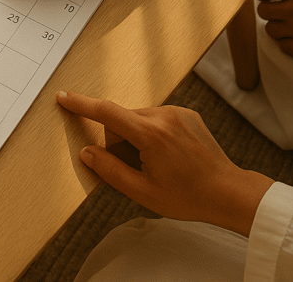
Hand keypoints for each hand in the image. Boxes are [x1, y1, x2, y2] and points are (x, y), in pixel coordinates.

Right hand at [57, 91, 272, 237]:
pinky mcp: (188, 113)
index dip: (81, 104)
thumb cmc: (187, 196)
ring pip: (139, 119)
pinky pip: (157, 118)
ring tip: (158, 164)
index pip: (106, 112)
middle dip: (119, 141)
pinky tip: (168, 155)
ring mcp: (178, 112)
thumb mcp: (141, 191)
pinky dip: (152, 133)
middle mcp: (164, 116)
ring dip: (136, 137)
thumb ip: (109, 170)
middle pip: (122, 120)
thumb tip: (87, 152)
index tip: (63, 97)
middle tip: (136, 168)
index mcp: (150, 134)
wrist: (228, 192)